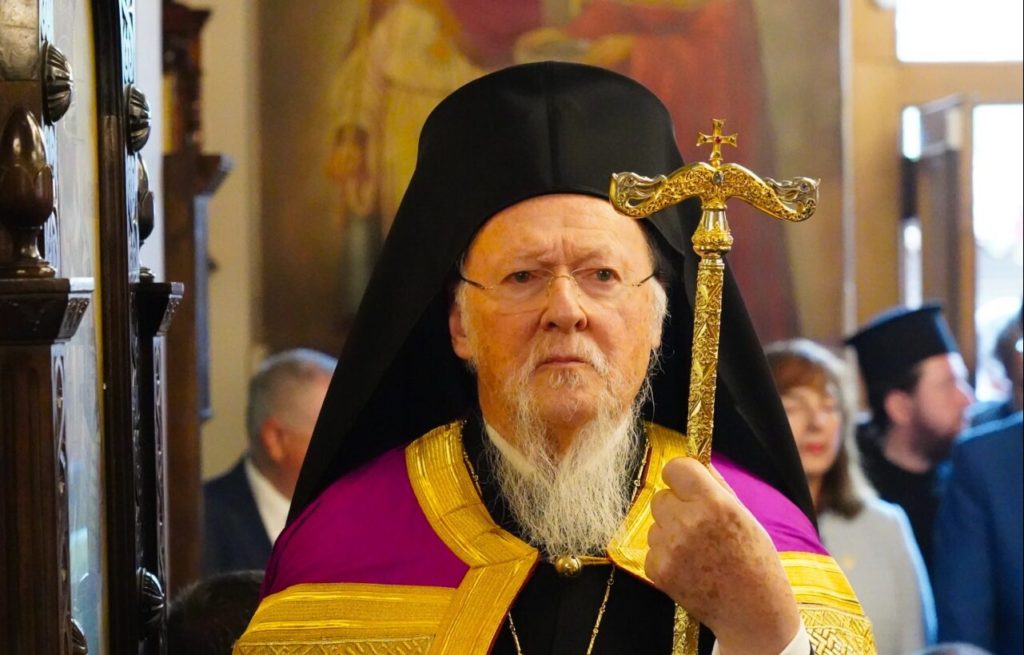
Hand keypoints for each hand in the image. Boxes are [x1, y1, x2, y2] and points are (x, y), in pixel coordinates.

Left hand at [646, 457, 800, 654]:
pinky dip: (665, 555)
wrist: (753, 612)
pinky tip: (689, 567)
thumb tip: (695, 461)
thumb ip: (716, 486)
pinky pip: (651, 548)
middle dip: (676, 505)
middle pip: (661, 495)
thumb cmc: (755, 561)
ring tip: (698, 551)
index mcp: (715, 504)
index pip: (675, 467)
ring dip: (670, 531)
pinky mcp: (658, 570)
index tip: (688, 485)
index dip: (682, 476)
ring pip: (655, 523)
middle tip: (699, 526)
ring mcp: (670, 548)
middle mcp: (689, 523)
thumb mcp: (746, 516)